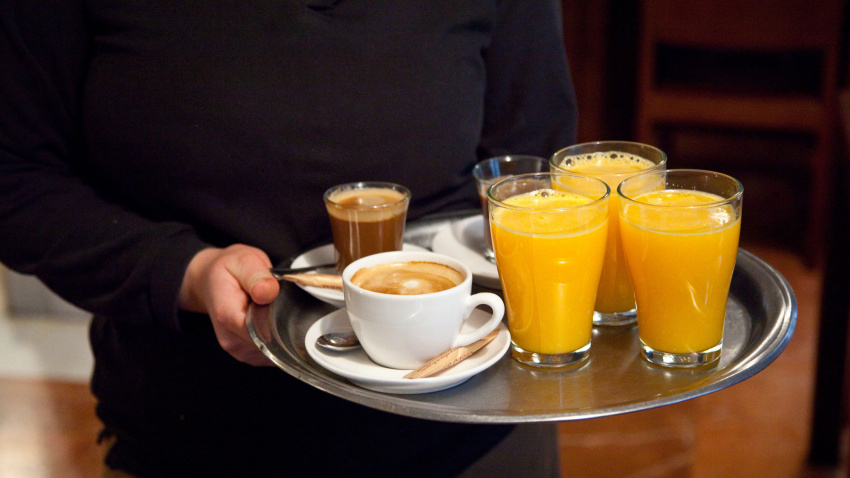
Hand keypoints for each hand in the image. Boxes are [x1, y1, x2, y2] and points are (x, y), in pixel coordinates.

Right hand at [179, 244, 279, 365]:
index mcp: (227, 315)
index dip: (278, 319)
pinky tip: (265, 320)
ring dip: (277, 330)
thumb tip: (269, 291)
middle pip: (270, 342)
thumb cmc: (228, 270)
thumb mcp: (244, 261)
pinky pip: (270, 352)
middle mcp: (230, 339)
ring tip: (266, 309)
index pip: (262, 332)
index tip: (280, 303)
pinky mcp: (245, 354)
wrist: (210, 280)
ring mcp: (236, 349)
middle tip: (274, 301)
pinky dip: (274, 337)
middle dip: (280, 324)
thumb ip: (257, 276)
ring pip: (272, 348)